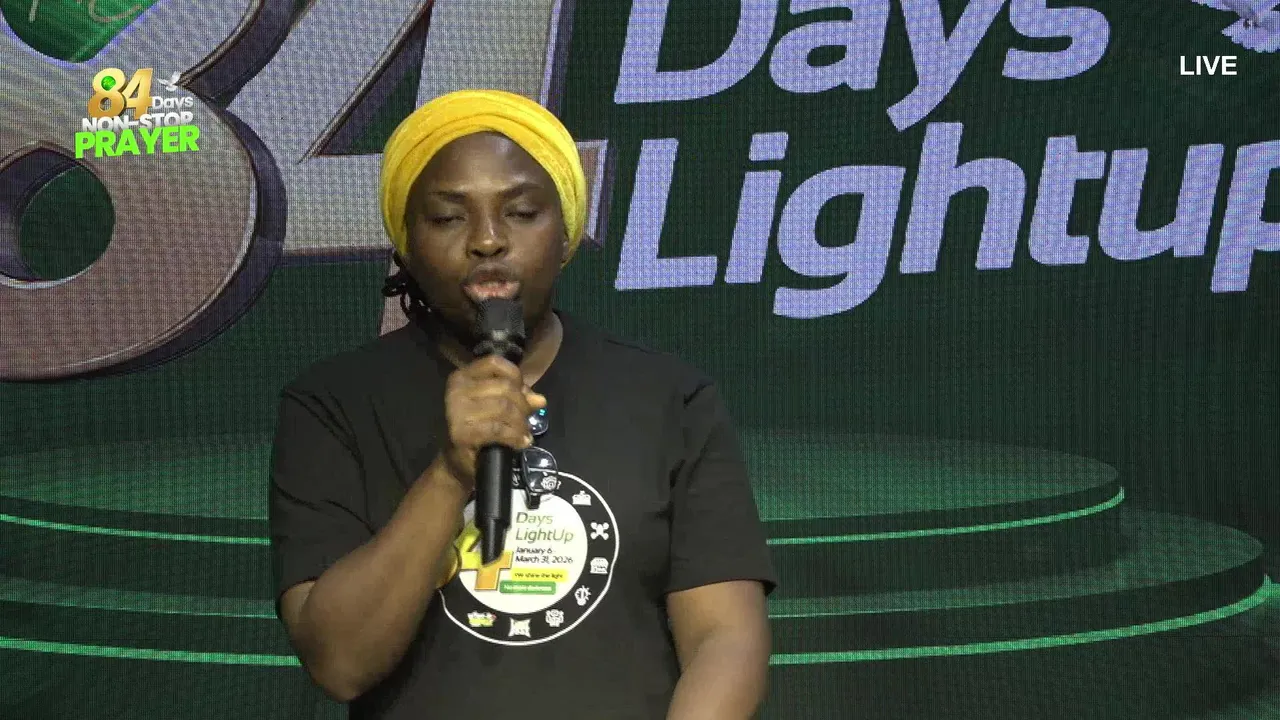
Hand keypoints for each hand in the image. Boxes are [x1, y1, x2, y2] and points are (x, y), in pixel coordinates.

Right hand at [438, 355, 545, 492]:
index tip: (523, 394)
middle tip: (527, 421)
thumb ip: (516, 397)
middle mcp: (457, 390)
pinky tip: (520, 443)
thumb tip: (540, 400)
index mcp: (462, 377)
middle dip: (523, 405)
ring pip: (504, 407)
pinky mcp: (462, 433)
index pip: (494, 363)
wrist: (456, 462)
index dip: (515, 377)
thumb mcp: (495, 407)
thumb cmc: (476, 430)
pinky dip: (514, 436)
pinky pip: (498, 429)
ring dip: (521, 423)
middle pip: (505, 387)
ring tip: (524, 434)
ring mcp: (457, 411)